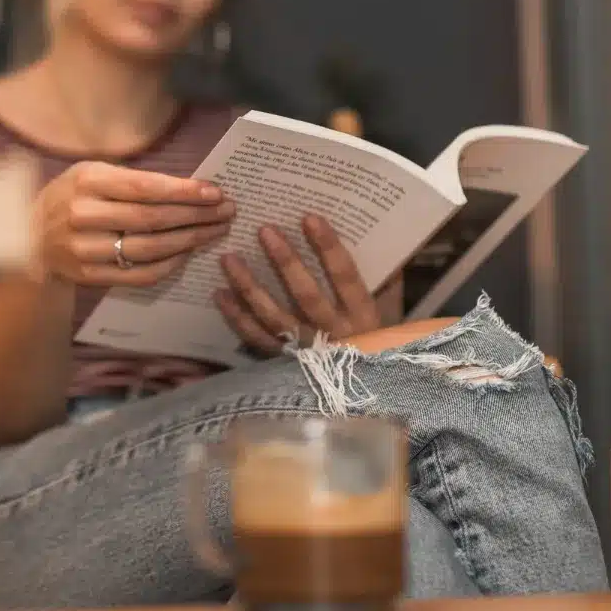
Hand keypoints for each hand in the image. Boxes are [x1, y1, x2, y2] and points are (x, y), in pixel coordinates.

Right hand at [32, 161, 234, 286]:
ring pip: (149, 249)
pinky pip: (139, 275)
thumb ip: (133, 179)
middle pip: (152, 219)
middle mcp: (83, 215)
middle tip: (227, 211)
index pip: (145, 188)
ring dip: (189, 241)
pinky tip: (188, 253)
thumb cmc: (72, 196)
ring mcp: (85, 249)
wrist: (29, 237)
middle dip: (196, 216)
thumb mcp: (91, 173)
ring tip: (215, 231)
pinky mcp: (90, 276)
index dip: (184, 191)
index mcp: (87, 181)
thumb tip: (190, 188)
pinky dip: (169, 265)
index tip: (215, 192)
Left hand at [215, 214, 400, 354]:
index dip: (328, 248)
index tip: (309, 218)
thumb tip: (382, 236)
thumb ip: (387, 276)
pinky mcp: (284, 363)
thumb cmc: (378, 341)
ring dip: (249, 286)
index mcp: (363, 316)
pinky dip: (237, 318)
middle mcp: (334, 334)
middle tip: (264, 230)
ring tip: (228, 258)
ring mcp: (306, 351)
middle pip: (306, 295)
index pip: (346, 277)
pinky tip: (220, 294)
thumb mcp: (390, 310)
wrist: (361, 392)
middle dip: (285, 262)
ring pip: (274, 317)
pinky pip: (257, 339)